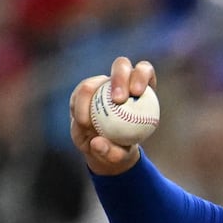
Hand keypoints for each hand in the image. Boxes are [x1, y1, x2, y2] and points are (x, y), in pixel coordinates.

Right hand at [68, 56, 156, 175]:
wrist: (102, 150)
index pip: (144, 71)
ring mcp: (99, 86)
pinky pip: (78, 95)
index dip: (141, 75)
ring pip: (93, 81)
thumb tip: (96, 142)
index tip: (136, 92)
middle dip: (120, 77)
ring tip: (87, 121)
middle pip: (121, 65)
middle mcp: (120, 82)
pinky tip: (81, 121)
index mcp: (142, 89)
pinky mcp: (82, 95)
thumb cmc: (119, 151)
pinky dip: (78, 106)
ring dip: (90, 96)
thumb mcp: (120, 157)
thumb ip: (112, 152)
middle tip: (118, 100)